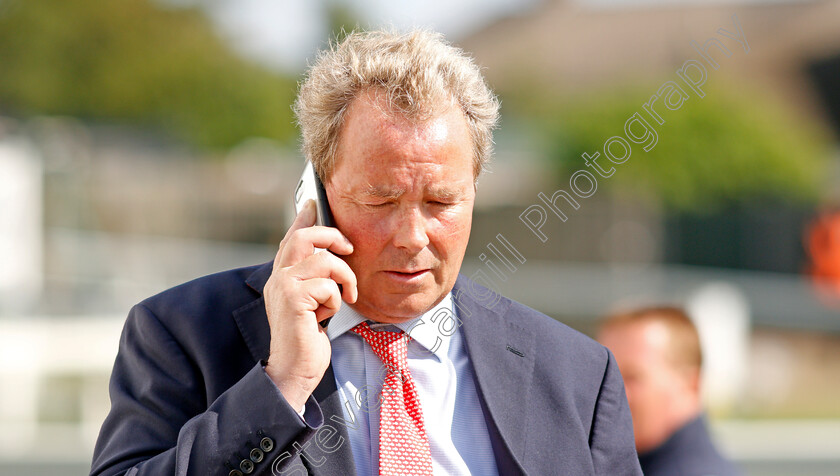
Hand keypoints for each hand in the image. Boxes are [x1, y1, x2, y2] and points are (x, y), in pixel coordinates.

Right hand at [264, 200, 357, 410]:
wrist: (294, 371)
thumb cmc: (308, 340)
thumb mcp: (315, 303)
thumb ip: (317, 279)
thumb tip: (333, 255)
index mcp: (283, 275)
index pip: (293, 236)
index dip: (304, 217)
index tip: (314, 200)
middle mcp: (278, 276)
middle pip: (306, 236)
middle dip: (333, 236)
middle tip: (349, 249)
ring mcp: (283, 286)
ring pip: (324, 261)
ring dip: (343, 279)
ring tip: (344, 298)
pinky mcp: (292, 299)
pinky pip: (327, 285)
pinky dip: (335, 301)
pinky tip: (327, 317)